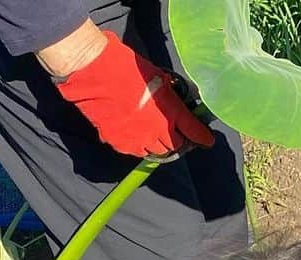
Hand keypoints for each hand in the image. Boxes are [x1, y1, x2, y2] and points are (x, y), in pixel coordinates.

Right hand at [51, 28, 213, 156]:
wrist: (93, 71)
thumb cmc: (126, 66)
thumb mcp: (157, 76)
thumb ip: (172, 94)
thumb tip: (181, 100)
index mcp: (171, 113)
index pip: (195, 133)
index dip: (202, 138)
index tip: (206, 140)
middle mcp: (158, 131)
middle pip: (175, 146)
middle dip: (177, 140)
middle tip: (174, 131)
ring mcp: (139, 140)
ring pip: (156, 152)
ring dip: (158, 144)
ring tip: (153, 132)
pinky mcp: (121, 144)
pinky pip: (136, 151)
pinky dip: (139, 145)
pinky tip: (135, 132)